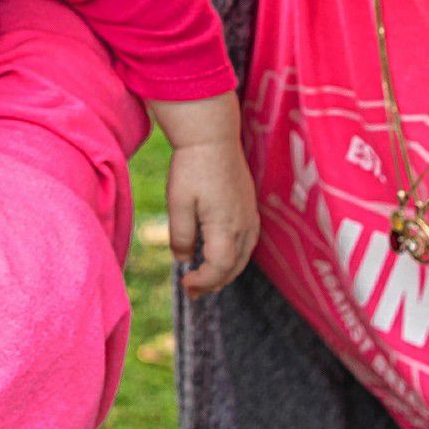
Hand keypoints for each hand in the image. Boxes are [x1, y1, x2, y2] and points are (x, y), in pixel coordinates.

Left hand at [166, 132, 259, 295]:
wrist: (212, 136)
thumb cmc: (192, 166)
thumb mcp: (178, 202)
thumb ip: (180, 235)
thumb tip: (182, 259)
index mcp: (225, 225)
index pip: (219, 268)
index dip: (203, 281)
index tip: (184, 283)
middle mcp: (243, 225)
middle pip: (233, 268)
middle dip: (212, 283)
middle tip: (191, 291)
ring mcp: (250, 217)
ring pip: (243, 257)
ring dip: (224, 273)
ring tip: (203, 281)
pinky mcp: (250, 209)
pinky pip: (246, 244)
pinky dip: (233, 258)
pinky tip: (218, 257)